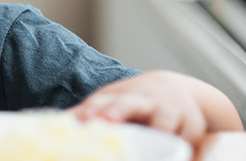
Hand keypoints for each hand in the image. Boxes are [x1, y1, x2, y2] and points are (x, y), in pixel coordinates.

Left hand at [69, 70, 240, 143]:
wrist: (174, 90)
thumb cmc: (132, 102)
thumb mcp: (109, 102)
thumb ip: (85, 115)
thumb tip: (54, 126)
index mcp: (119, 96)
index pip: (102, 101)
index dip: (93, 110)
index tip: (83, 119)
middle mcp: (144, 99)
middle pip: (130, 103)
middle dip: (118, 111)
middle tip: (107, 120)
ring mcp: (169, 109)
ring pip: (165, 121)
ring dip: (159, 131)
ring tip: (156, 144)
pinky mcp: (191, 124)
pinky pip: (189, 137)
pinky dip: (186, 147)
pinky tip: (182, 156)